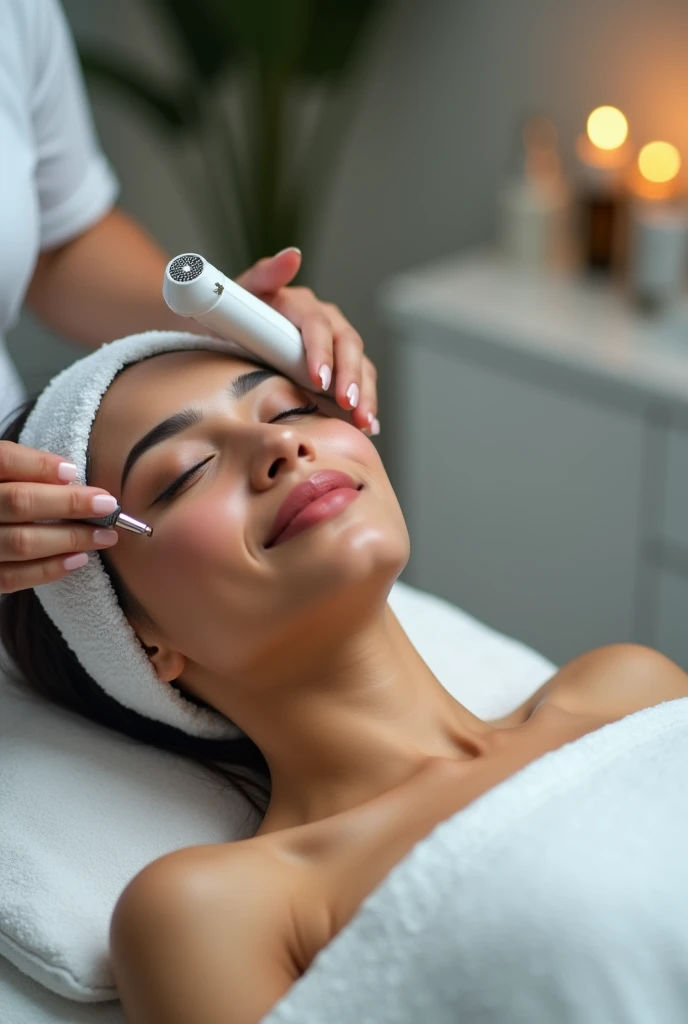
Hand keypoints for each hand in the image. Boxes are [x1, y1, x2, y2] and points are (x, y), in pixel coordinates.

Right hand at [0, 442, 118, 592]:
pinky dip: (50, 568)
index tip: (73, 472)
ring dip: (70, 538)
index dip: (39, 464)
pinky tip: (79, 559)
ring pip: (22, 542)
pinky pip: (13, 577)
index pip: (4, 460)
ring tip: (104, 536)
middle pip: (19, 502)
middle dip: (69, 503)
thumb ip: (26, 471)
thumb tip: (68, 475)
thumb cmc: (3, 499)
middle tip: (107, 506)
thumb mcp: (5, 479)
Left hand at [236, 248, 378, 434]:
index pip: (317, 324)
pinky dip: (365, 402)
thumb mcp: (235, 296)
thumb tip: (292, 256)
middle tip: (347, 404)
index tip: (318, 379)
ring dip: (364, 393)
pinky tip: (368, 425)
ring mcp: (333, 343)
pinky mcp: (338, 366)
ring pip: (360, 364)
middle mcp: (323, 320)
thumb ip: (263, 275)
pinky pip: (360, 381)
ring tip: (364, 421)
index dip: (321, 351)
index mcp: (298, 304)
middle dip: (350, 376)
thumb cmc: (225, 318)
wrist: (220, 336)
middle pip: (347, 344)